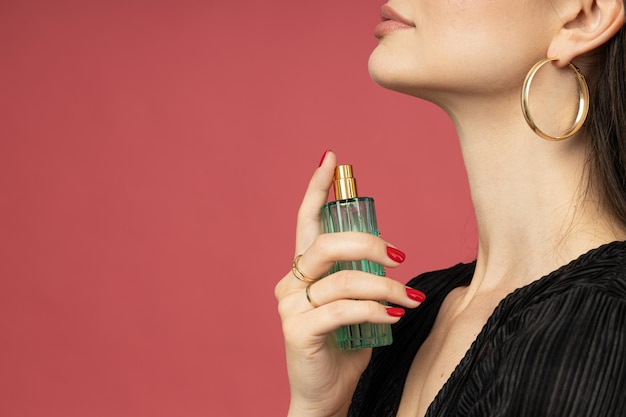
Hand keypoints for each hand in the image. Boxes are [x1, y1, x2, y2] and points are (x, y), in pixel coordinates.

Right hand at [274, 151, 424, 416]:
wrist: (327, 392)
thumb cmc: (344, 344)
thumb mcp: (354, 302)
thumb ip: (361, 276)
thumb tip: (394, 253)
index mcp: (304, 270)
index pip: (306, 221)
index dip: (317, 189)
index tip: (330, 159)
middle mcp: (291, 282)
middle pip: (326, 244)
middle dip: (369, 243)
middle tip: (401, 256)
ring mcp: (291, 306)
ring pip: (343, 279)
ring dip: (386, 286)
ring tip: (411, 298)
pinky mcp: (299, 331)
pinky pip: (343, 310)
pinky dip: (375, 309)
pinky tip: (393, 315)